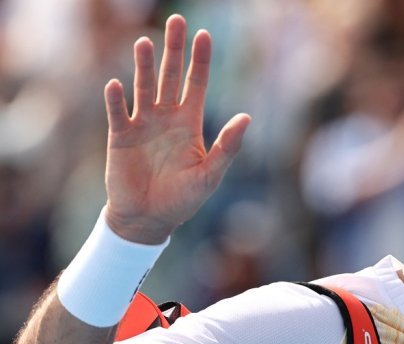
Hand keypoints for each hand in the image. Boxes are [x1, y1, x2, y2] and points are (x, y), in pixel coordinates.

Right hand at [103, 14, 250, 243]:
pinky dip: (117, 100)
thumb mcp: (210, 175)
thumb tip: (246, 118)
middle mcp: (166, 118)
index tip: (204, 35)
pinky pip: (118, 113)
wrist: (149, 220)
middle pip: (171, 77)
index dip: (200, 60)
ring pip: (144, 87)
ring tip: (144, 42)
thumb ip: (227, 147)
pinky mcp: (120, 137)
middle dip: (174, 50)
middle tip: (177, 21)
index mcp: (189, 124)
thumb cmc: (183, 200)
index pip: (196, 84)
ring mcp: (142, 125)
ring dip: (144, 66)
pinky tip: (115, 85)